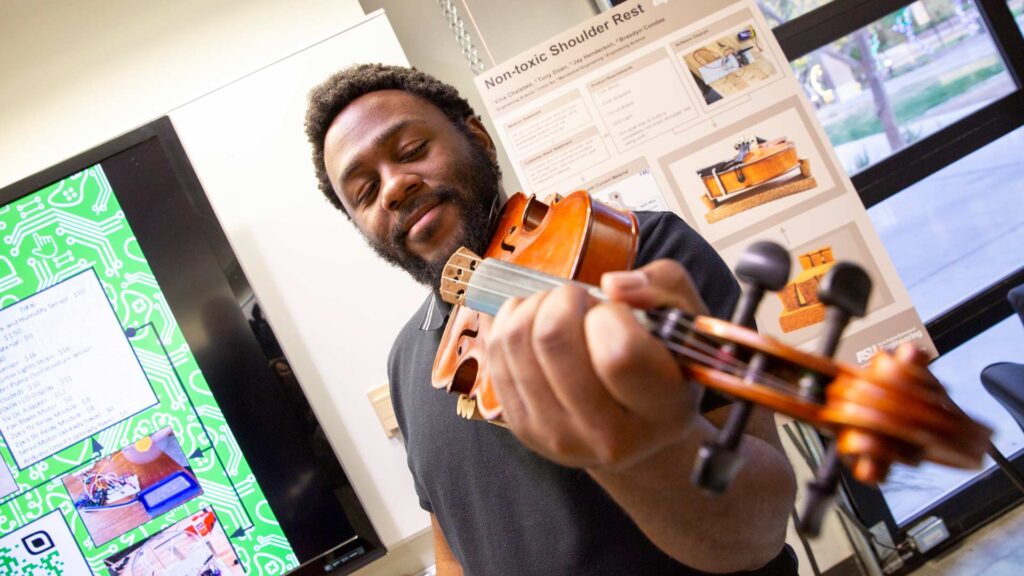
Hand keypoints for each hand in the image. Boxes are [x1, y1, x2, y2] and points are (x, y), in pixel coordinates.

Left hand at [484, 259, 707, 471]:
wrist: (636, 426)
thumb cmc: (663, 363)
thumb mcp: (684, 322)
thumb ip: (663, 287)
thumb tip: (612, 285)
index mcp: (663, 412)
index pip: (618, 354)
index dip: (609, 314)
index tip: (616, 312)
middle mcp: (610, 438)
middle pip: (553, 340)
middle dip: (564, 298)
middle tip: (582, 301)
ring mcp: (558, 437)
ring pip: (517, 340)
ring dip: (536, 306)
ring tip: (560, 310)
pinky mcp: (522, 427)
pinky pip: (497, 353)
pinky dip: (512, 319)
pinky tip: (536, 322)